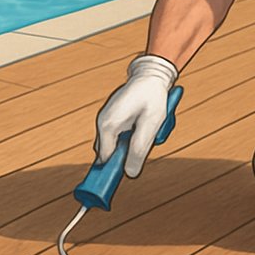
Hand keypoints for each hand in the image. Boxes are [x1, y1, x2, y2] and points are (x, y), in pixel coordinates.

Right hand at [95, 54, 178, 177]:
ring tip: (148, 127)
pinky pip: (119, 134)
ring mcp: (106, 119)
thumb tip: (130, 173)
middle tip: (146, 142)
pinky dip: (131, 134)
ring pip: (116, 143)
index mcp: (108, 125)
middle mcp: (103, 122)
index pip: (105, 158)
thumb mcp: (150, 125)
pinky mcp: (113, 117)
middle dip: (127, 153)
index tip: (120, 179)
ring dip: (132, 143)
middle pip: (109, 152)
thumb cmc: (151, 97)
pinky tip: (144, 122)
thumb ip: (139, 149)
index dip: (113, 170)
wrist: (151, 74)